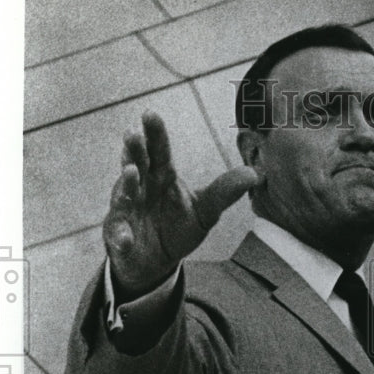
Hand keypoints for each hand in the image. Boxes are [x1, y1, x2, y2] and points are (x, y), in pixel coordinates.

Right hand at [103, 111, 258, 298]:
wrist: (157, 260)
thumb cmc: (178, 226)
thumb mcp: (205, 210)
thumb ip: (224, 192)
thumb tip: (254, 174)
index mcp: (162, 176)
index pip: (158, 151)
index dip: (154, 133)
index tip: (150, 114)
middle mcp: (140, 187)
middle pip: (136, 163)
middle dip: (133, 150)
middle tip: (133, 133)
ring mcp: (127, 210)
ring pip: (123, 194)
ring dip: (125, 184)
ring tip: (130, 173)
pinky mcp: (119, 235)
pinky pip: (118, 235)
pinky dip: (121, 236)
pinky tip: (126, 238)